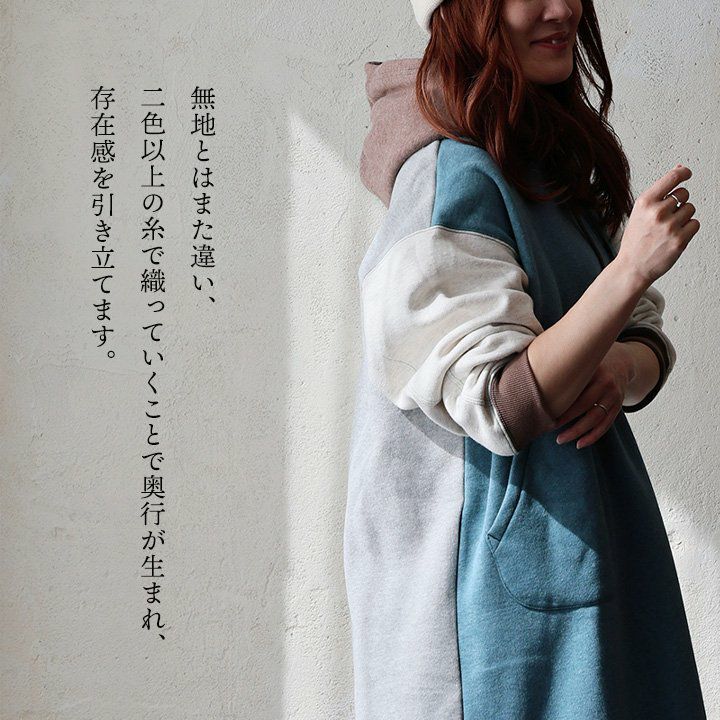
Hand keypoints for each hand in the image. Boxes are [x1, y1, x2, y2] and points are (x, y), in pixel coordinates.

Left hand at [553, 343, 633, 448]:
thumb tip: (533, 378)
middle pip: (585, 406)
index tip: (544, 413)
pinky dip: (593, 436)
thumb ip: (563, 369)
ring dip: (578, 432)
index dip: (561, 402)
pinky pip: (606, 425)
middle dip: (566, 420)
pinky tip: (580, 444)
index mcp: (593, 370)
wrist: (621, 361)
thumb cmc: (589, 364)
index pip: (575, 389)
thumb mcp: (580, 362)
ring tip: (561, 440)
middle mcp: (605, 383)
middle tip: (548, 428)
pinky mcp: (618, 406)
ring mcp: (614, 396)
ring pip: (596, 418)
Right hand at [616, 164, 699, 285]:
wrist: (632, 267)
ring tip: (668, 228)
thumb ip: (659, 191)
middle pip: (684, 194)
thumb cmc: (635, 239)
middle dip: (679, 202)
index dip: (683, 173)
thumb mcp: (640, 212)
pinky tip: (674, 235)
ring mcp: (670, 227)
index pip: (672, 178)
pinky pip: (695, 224)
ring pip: (691, 209)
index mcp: (645, 203)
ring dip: (684, 216)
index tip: (686, 173)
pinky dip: (688, 229)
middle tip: (667, 215)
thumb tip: (678, 169)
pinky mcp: (680, 240)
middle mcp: (657, 212)